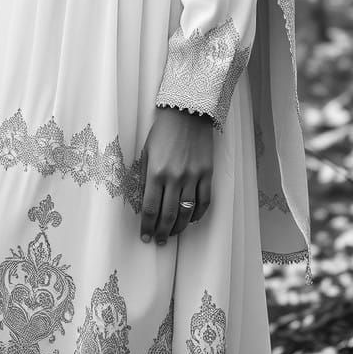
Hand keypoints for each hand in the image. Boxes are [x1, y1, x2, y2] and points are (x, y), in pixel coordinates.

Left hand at [139, 107, 212, 244]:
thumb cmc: (163, 131)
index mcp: (156, 172)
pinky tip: (191, 220)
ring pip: (186, 213)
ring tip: (172, 234)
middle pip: (168, 215)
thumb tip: (145, 203)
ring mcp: (193, 176)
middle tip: (159, 241)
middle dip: (162, 232)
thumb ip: (145, 178)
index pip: (150, 208)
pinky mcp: (207, 173)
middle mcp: (175, 177)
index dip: (147, 226)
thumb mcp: (146, 152)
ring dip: (178, 228)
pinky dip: (198, 215)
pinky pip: (204, 202)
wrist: (187, 112)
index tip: (145, 236)